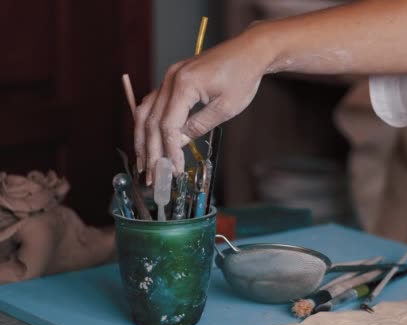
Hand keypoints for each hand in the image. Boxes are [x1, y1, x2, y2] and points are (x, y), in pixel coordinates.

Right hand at [134, 28, 271, 183]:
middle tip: (152, 176)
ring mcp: (169, 76)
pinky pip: (153, 103)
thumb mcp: (225, 108)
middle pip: (151, 120)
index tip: (173, 170)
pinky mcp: (173, 78)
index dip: (168, 150)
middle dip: (150, 151)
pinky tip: (149, 141)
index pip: (167, 125)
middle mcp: (171, 78)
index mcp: (184, 84)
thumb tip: (176, 144)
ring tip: (144, 163)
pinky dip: (149, 124)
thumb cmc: (243, 77)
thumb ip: (198, 126)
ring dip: (142, 139)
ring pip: (145, 111)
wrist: (249, 51)